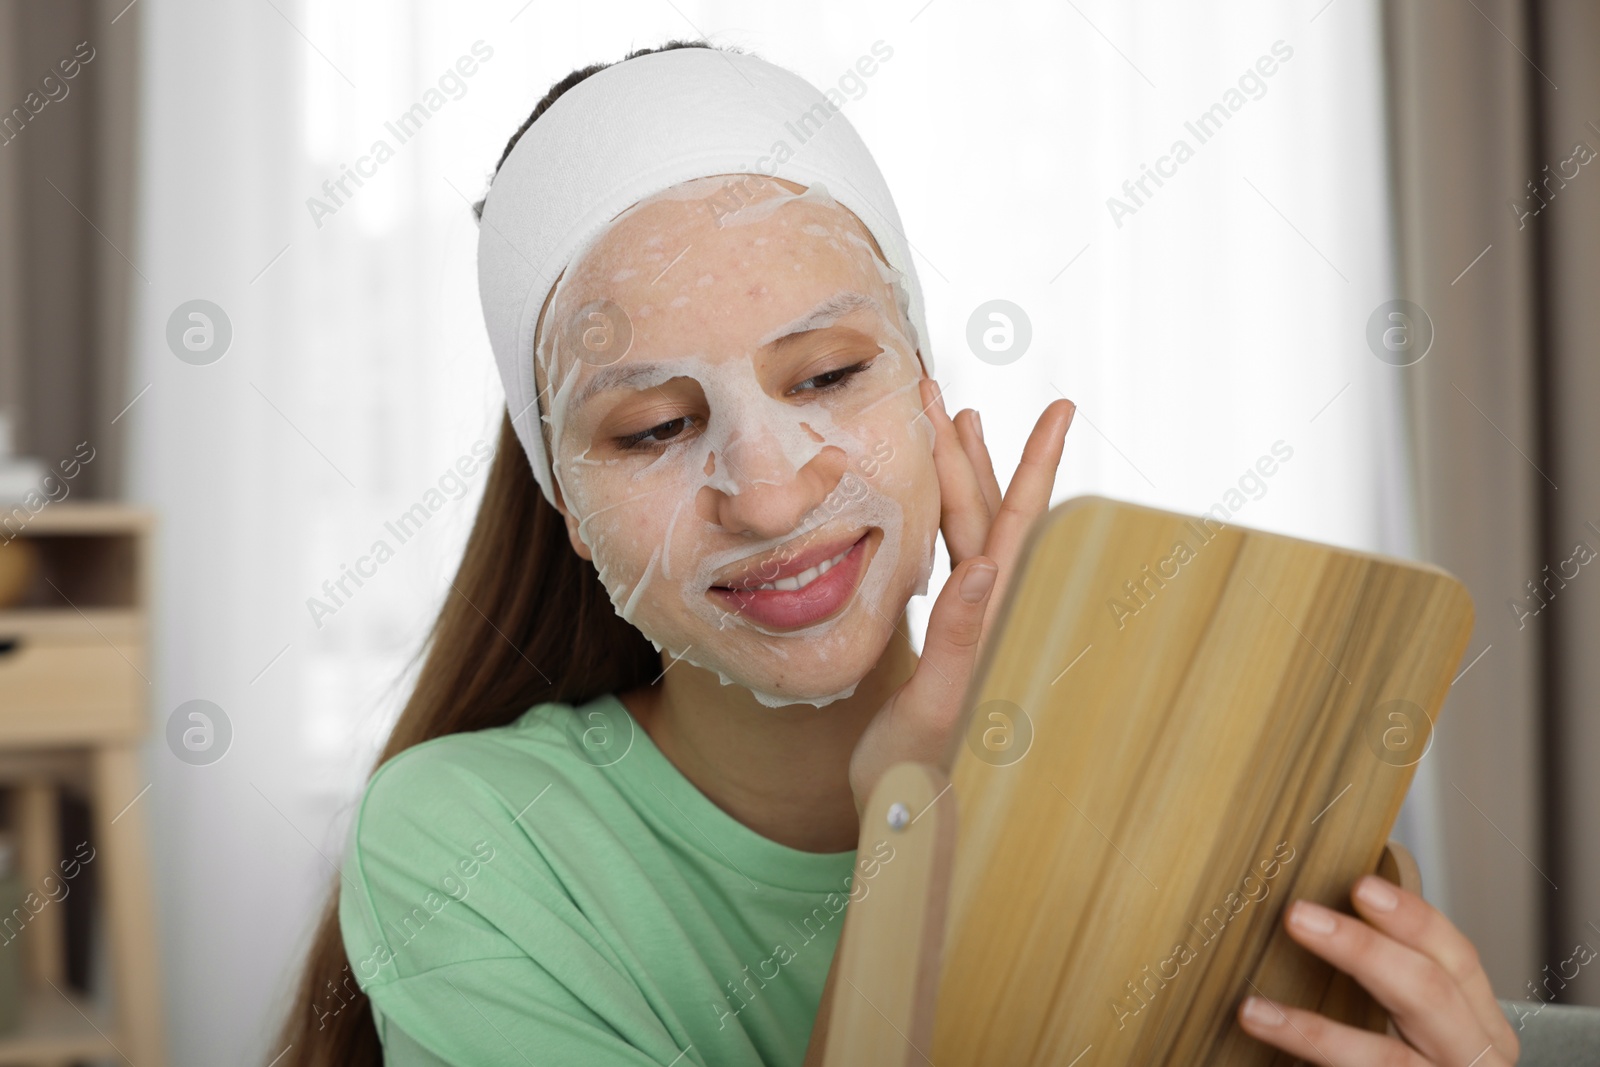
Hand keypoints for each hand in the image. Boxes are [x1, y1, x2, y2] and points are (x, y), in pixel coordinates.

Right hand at [847, 377, 1074, 814]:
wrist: (906, 829)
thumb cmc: (916, 782)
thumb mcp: (935, 711)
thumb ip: (959, 638)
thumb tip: (988, 566)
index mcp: (993, 622)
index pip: (1020, 525)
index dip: (1035, 464)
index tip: (1059, 406)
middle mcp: (989, 615)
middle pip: (985, 513)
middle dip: (968, 451)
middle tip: (942, 393)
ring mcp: (970, 627)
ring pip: (967, 532)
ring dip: (957, 478)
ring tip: (948, 425)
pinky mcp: (945, 643)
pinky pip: (946, 564)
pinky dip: (937, 523)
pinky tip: (926, 507)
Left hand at [1237, 876, 1519, 1064]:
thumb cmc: (1421, 1063)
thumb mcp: (1429, 1027)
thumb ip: (1395, 980)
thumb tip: (1321, 919)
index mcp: (1482, 1025)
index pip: (1457, 958)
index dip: (1412, 919)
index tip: (1361, 886)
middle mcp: (1476, 1059)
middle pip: (1429, 994)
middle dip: (1364, 951)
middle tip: (1298, 916)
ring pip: (1388, 1059)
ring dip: (1315, 1030)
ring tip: (1253, 1009)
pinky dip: (1310, 1055)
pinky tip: (1265, 1040)